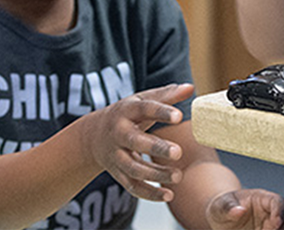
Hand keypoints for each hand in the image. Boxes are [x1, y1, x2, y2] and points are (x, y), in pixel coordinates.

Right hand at [82, 83, 194, 201]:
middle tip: (178, 152)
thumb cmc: (128, 114)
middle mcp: (119, 133)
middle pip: (135, 141)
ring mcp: (117, 155)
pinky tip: (168, 195)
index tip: (179, 116)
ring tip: (178, 176)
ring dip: (155, 174)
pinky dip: (149, 193)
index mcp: (127, 110)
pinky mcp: (118, 174)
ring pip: (134, 168)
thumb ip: (167, 95)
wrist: (94, 135)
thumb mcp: (143, 100)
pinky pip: (132, 186)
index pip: (145, 108)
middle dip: (156, 147)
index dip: (162, 112)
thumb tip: (190, 87)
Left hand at [206, 189, 283, 229]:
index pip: (279, 202)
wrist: (223, 218)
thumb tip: (239, 211)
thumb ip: (228, 207)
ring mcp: (274, 226)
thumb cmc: (222, 207)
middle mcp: (272, 213)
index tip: (275, 224)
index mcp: (263, 198)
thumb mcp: (220, 206)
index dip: (280, 212)